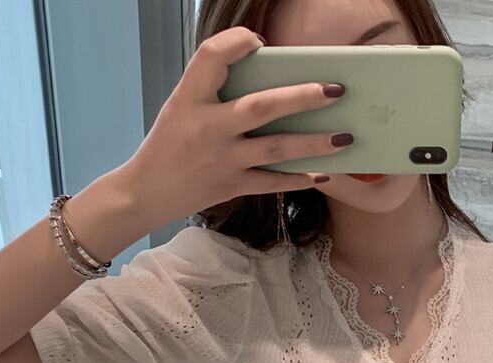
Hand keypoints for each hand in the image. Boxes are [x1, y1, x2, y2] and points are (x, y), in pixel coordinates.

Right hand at [120, 26, 349, 229]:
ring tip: (345, 137)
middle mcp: (208, 127)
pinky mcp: (231, 186)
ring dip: (314, 144)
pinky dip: (298, 179)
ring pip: (276, 149)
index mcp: (190, 98)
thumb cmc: (170, 143)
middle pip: (262, 107)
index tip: (259, 41)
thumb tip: (273, 82)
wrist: (147, 191)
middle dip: (303, 97)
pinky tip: (321, 175)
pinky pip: (272, 182)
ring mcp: (222, 160)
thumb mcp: (182, 107)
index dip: (238, 42)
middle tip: (335, 91)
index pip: (213, 56)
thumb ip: (217, 92)